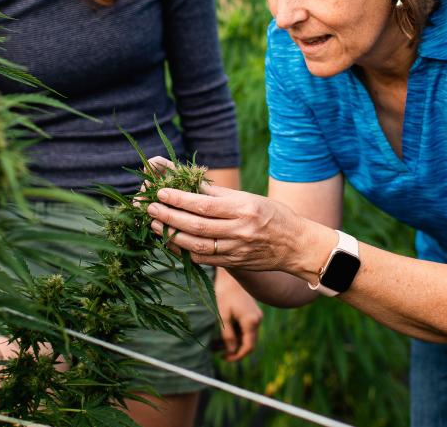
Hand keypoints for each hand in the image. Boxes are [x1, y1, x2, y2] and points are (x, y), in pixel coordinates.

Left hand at [145, 178, 303, 273]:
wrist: (296, 246)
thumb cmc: (273, 215)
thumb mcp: (250, 198)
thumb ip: (219, 193)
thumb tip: (189, 182)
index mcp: (244, 209)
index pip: (205, 204)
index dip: (180, 199)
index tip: (161, 192)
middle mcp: (240, 231)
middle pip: (197, 225)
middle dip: (170, 216)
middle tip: (150, 207)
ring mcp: (236, 250)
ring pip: (197, 245)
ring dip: (172, 235)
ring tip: (154, 223)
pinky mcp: (234, 264)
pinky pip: (203, 259)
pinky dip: (184, 251)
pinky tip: (170, 242)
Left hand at [215, 270, 261, 361]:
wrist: (230, 275)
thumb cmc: (225, 293)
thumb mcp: (223, 315)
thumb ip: (228, 335)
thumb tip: (231, 350)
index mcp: (251, 321)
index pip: (248, 347)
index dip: (237, 356)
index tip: (224, 358)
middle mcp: (257, 319)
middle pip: (248, 343)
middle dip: (234, 350)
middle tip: (218, 353)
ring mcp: (256, 316)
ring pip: (246, 336)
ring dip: (233, 342)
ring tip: (216, 345)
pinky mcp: (252, 312)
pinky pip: (246, 328)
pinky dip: (236, 333)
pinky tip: (222, 334)